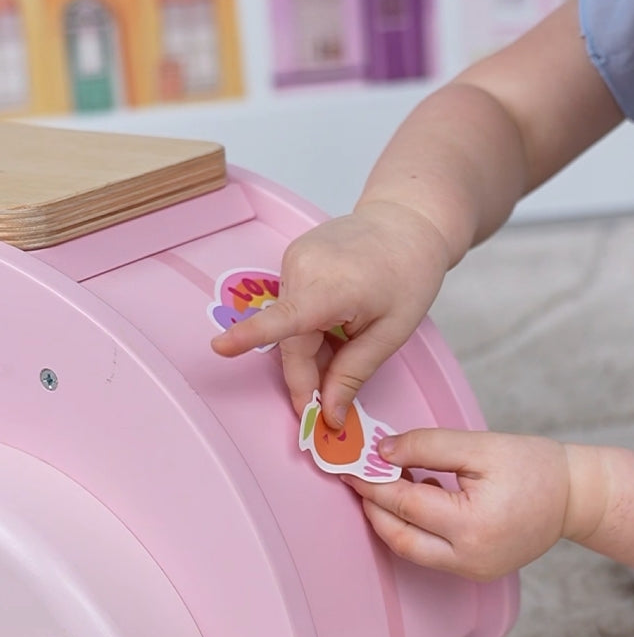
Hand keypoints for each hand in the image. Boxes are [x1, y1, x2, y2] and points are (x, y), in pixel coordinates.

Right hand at [210, 201, 449, 426]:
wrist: (408, 222)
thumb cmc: (409, 274)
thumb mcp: (390, 333)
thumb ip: (353, 374)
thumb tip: (329, 414)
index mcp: (331, 285)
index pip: (285, 319)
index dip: (251, 336)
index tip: (221, 348)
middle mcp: (303, 268)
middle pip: (291, 341)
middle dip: (306, 379)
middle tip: (325, 411)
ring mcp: (294, 260)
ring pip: (290, 328)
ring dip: (310, 354)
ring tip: (347, 349)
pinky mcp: (293, 259)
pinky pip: (292, 309)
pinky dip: (309, 330)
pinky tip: (338, 328)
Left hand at [343, 428, 570, 579]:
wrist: (576, 497)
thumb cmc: (535, 467)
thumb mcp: (481, 446)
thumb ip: (428, 446)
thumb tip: (382, 452)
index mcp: (472, 525)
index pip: (406, 503)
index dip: (372, 482)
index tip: (349, 464)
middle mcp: (469, 558)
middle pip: (400, 537)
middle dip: (374, 507)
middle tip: (359, 477)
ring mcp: (472, 571)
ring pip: (412, 550)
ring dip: (393, 518)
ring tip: (390, 481)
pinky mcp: (475, 572)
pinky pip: (431, 553)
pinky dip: (416, 527)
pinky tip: (419, 496)